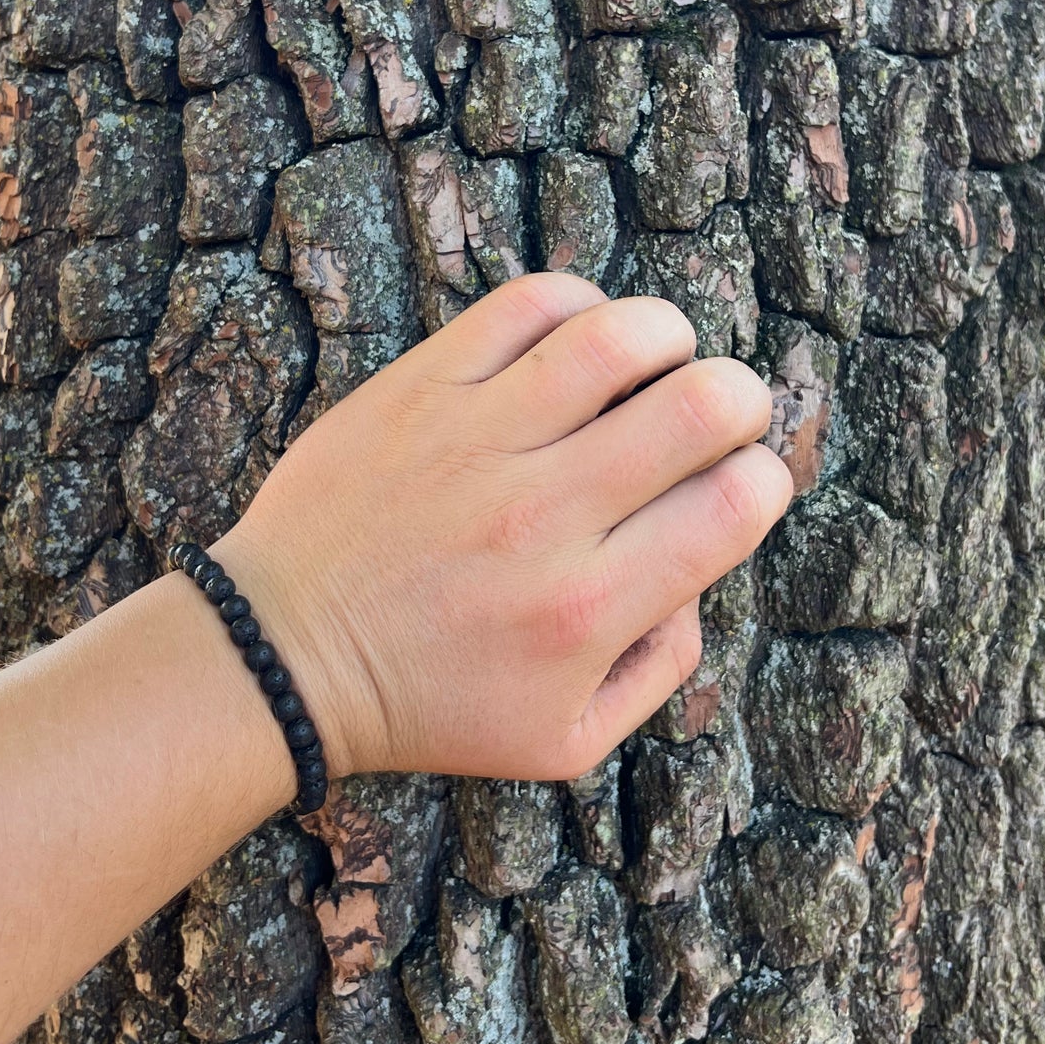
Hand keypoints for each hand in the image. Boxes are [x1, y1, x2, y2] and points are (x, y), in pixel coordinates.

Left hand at [214, 274, 791, 782]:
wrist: (280, 658)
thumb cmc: (428, 701)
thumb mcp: (566, 739)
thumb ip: (663, 667)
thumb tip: (701, 574)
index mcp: (590, 607)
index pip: (738, 501)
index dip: (764, 478)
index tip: (735, 483)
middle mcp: (544, 516)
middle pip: (704, 404)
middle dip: (739, 400)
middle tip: (715, 417)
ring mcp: (479, 440)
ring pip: (623, 336)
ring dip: (669, 340)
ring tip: (655, 366)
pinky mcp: (422, 388)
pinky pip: (529, 304)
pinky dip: (581, 305)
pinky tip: (580, 341)